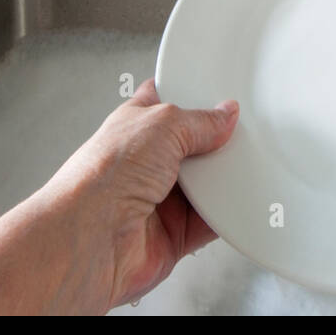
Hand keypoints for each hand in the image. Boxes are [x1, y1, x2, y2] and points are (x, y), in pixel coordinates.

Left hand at [41, 77, 238, 309]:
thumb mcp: (162, 125)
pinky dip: (226, 215)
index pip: (164, 103)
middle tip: (242, 134)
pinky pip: (209, 223)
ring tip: (246, 166)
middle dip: (216, 142)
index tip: (219, 94)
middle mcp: (145, 163)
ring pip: (205, 185)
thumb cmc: (102, 178)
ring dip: (224, 180)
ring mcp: (159, 200)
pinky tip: (239, 203)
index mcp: (135, 126)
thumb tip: (226, 115)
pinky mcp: (172, 234)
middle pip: (192, 146)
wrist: (90, 239)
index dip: (189, 96)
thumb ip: (199, 120)